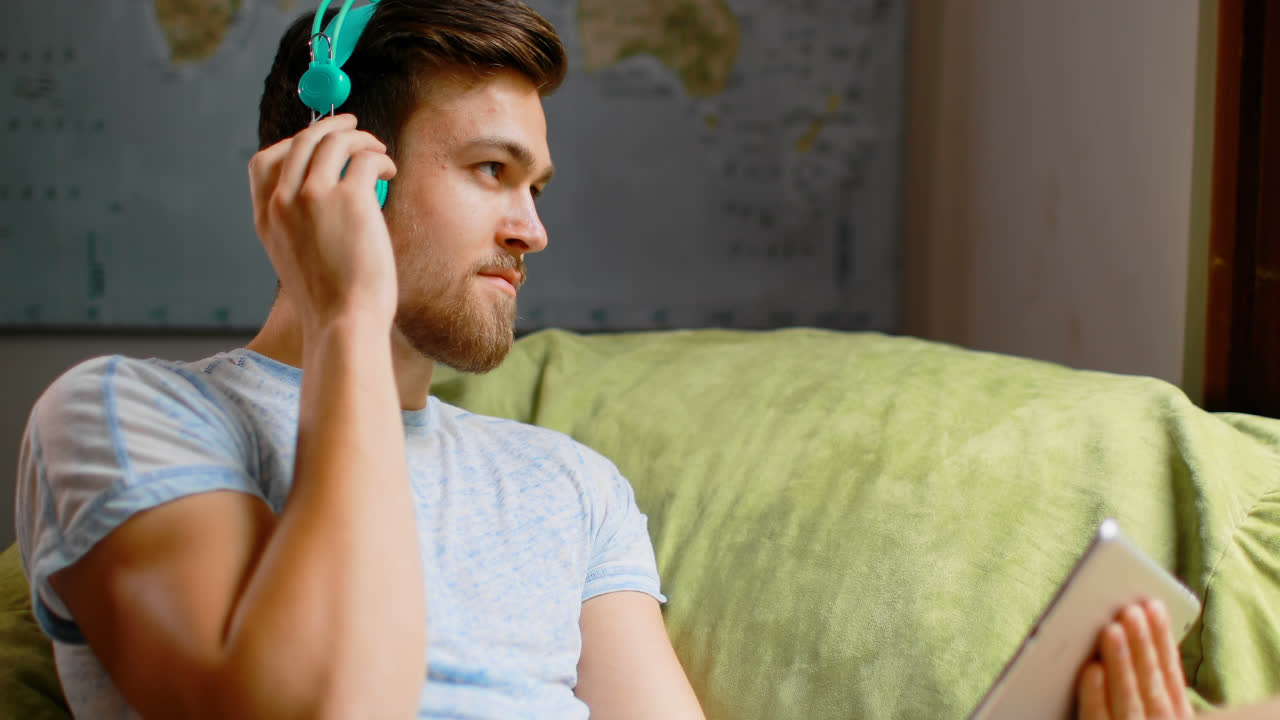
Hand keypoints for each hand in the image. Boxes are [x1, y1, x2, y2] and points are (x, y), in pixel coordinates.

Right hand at [248, 113, 398, 334]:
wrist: (343, 322)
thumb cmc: (331, 300)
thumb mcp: (298, 258)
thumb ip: (302, 223)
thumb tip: (333, 189)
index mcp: (265, 219)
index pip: (265, 161)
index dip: (293, 144)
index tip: (318, 142)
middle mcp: (282, 201)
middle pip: (302, 142)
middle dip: (330, 128)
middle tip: (354, 127)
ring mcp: (313, 196)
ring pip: (334, 142)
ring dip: (361, 140)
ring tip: (379, 153)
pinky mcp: (348, 197)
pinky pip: (364, 158)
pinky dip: (379, 158)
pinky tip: (389, 172)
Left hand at [1077, 599, 1194, 719]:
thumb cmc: (1120, 718)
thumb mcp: (1143, 710)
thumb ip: (1141, 684)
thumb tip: (1122, 630)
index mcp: (1175, 718)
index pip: (1170, 674)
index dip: (1162, 639)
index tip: (1154, 605)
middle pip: (1151, 684)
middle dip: (1142, 645)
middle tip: (1130, 610)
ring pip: (1128, 699)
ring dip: (1121, 663)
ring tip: (1111, 630)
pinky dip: (1096, 695)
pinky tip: (1092, 669)